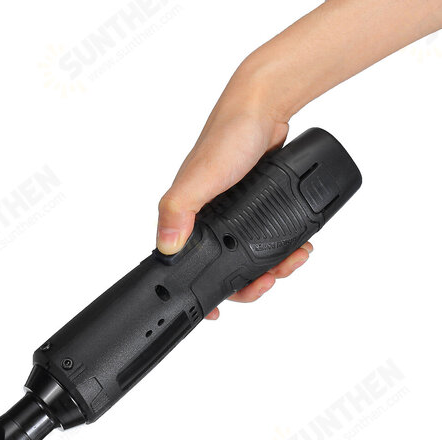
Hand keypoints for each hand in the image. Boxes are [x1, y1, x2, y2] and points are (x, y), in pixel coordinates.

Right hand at [156, 63, 311, 319]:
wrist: (265, 107)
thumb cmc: (228, 135)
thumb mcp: (201, 175)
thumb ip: (179, 208)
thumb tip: (166, 246)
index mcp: (188, 217)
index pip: (186, 264)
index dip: (200, 291)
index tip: (215, 310)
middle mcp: (208, 219)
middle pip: (224, 268)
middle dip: (248, 283)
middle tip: (268, 281)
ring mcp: (233, 214)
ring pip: (248, 256)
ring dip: (270, 268)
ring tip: (290, 263)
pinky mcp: (255, 207)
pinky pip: (266, 238)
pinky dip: (281, 249)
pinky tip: (295, 247)